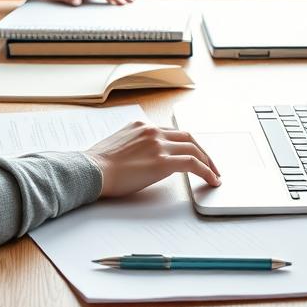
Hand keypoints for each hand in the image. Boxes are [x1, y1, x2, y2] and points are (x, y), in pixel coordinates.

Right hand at [85, 122, 219, 197]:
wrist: (91, 170)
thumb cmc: (97, 165)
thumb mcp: (117, 145)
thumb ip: (134, 146)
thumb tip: (144, 159)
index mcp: (141, 126)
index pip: (171, 132)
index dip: (185, 144)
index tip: (192, 153)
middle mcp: (152, 131)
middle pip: (187, 137)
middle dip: (202, 151)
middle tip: (210, 164)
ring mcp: (158, 144)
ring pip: (194, 148)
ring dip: (208, 162)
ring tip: (215, 175)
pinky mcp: (162, 161)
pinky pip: (193, 163)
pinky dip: (206, 171)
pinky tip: (212, 180)